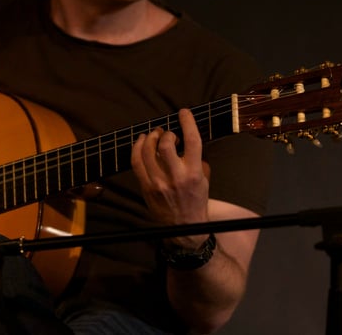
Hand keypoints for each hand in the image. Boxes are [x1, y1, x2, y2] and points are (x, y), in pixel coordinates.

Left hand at [131, 108, 209, 246]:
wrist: (184, 228)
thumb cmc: (196, 202)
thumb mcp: (205, 181)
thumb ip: (198, 161)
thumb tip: (187, 142)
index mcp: (194, 173)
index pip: (192, 141)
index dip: (187, 123)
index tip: (183, 113)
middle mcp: (176, 177)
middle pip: (165, 144)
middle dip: (166, 133)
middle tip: (167, 133)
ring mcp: (158, 182)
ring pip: (147, 151)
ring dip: (150, 137)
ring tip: (154, 134)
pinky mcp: (146, 187)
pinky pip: (136, 163)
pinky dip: (136, 148)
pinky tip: (140, 142)